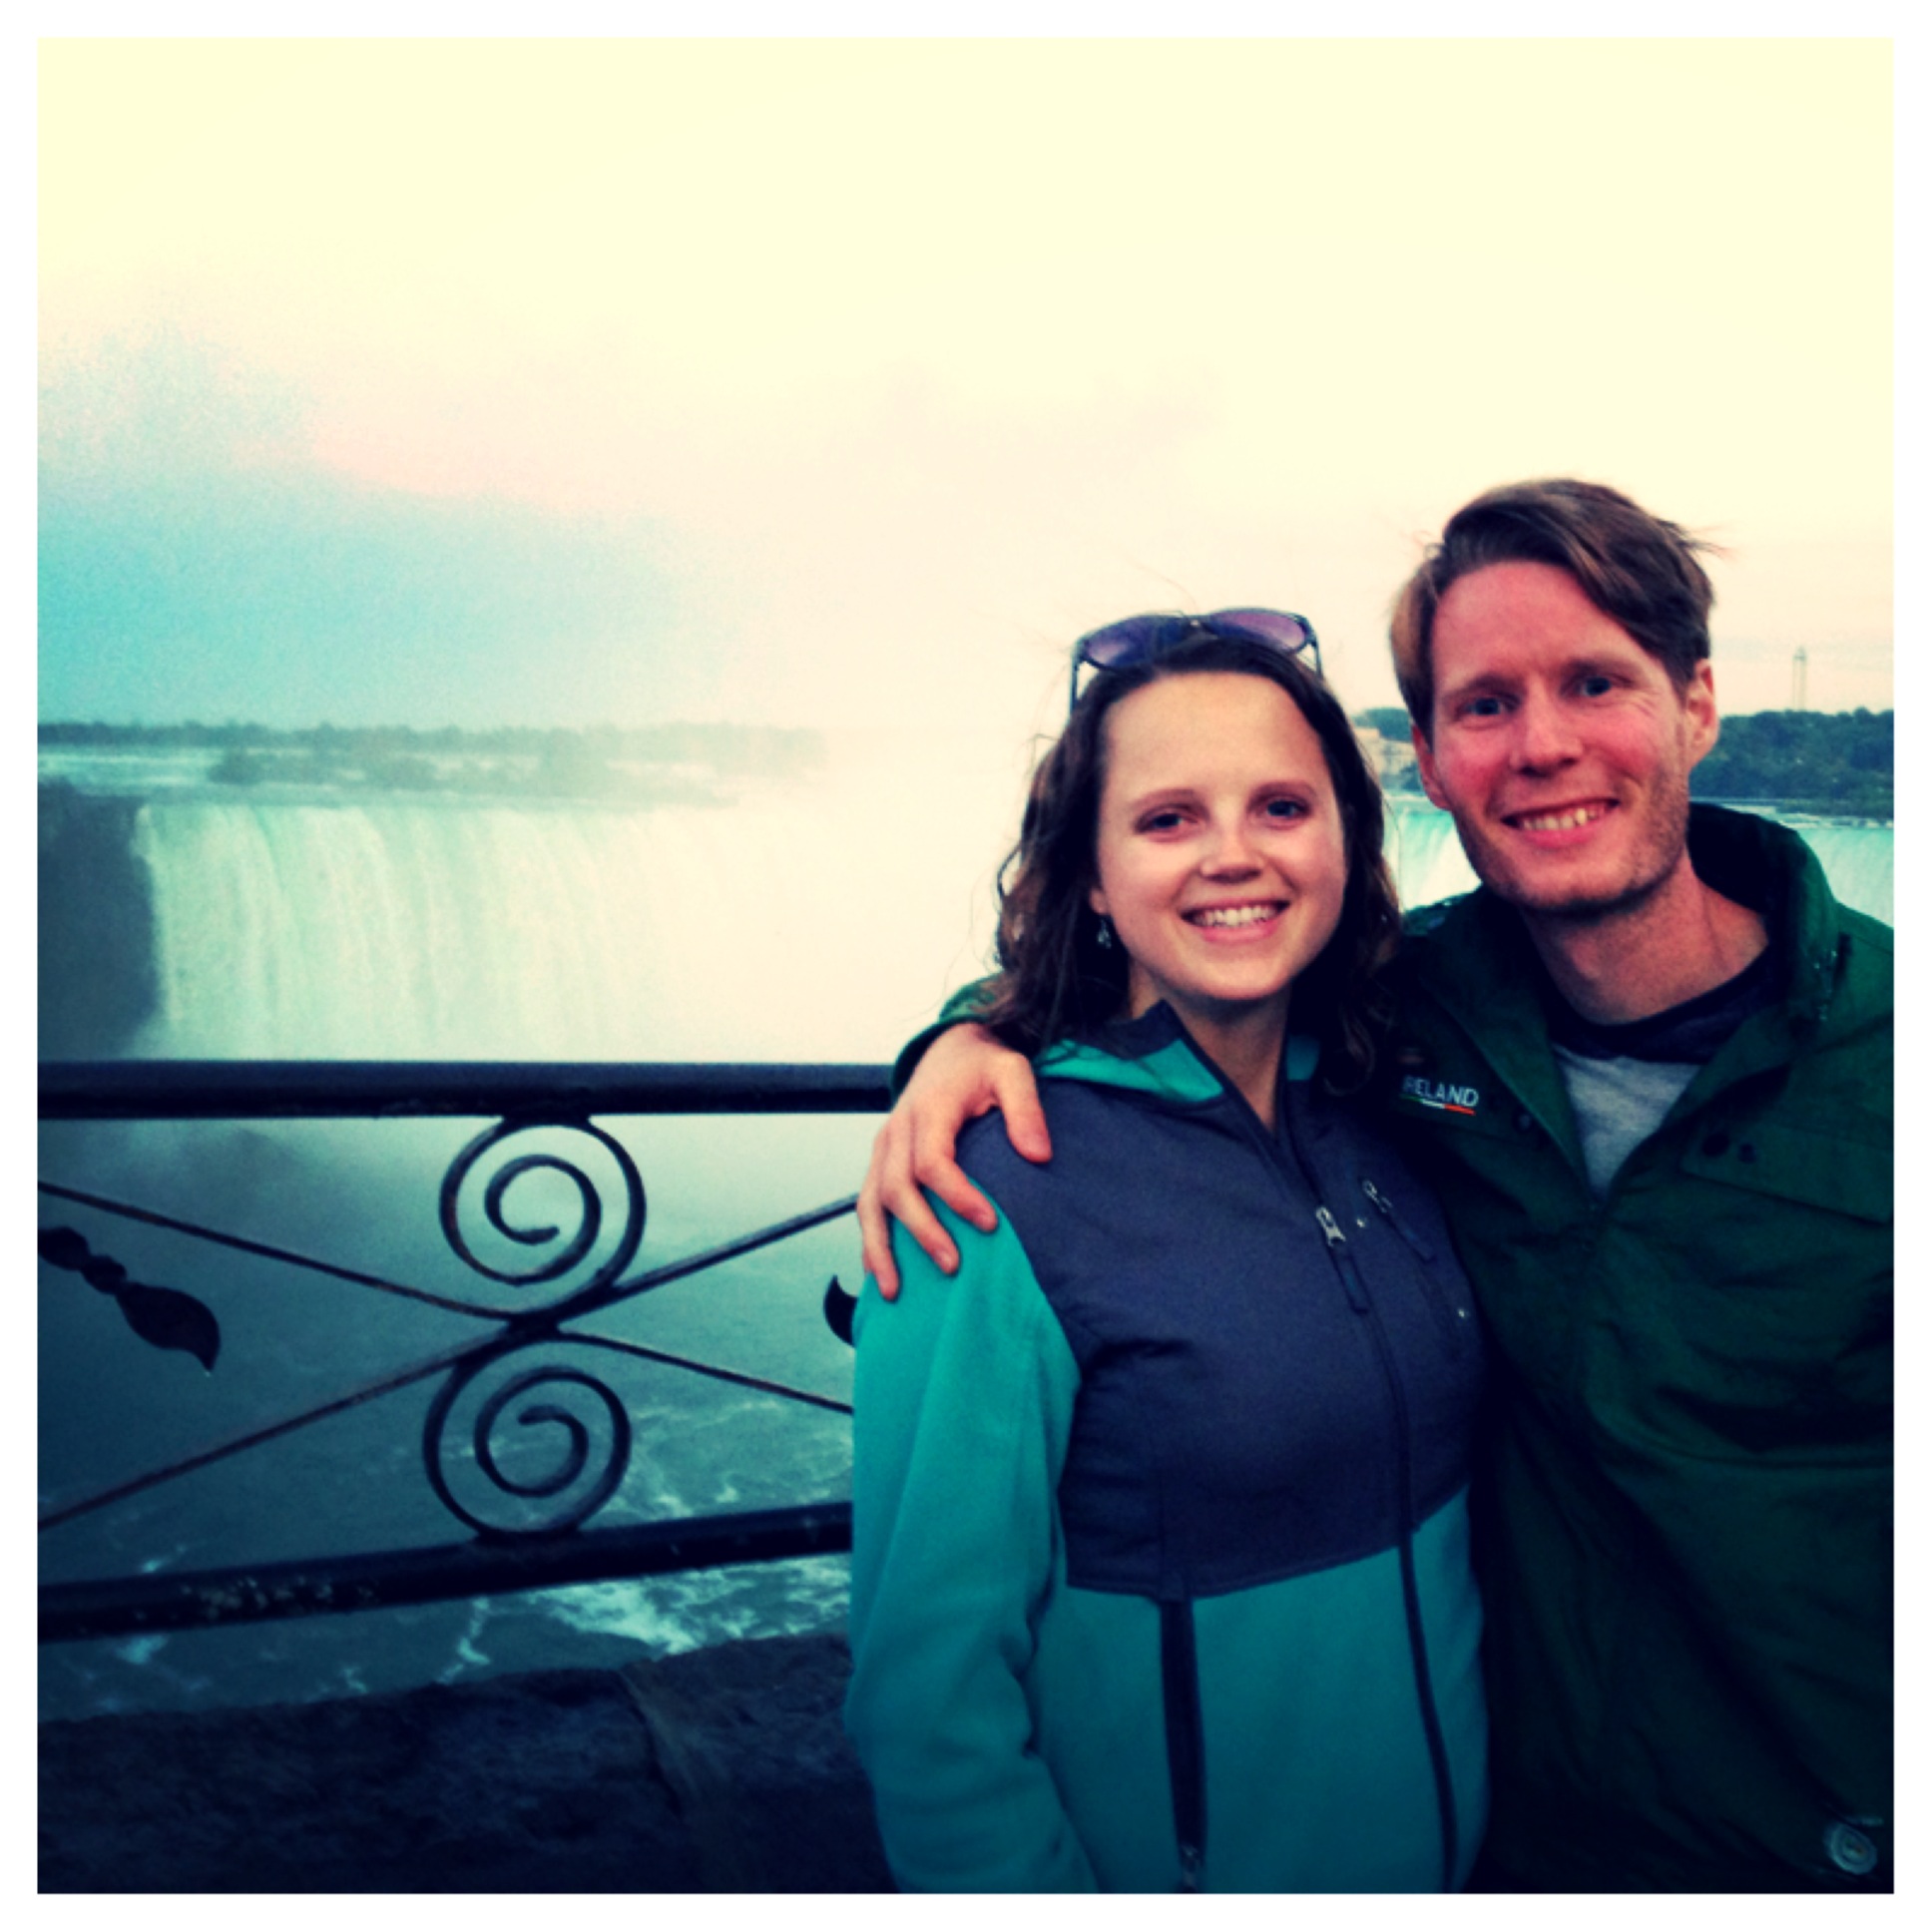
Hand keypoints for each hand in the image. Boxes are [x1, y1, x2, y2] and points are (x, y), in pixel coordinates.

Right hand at [858, 1023, 1050, 1297]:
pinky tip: (878, 1273)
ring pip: (870, 1203)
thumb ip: (1026, 1109)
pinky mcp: (880, 1160)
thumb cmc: (985, 1065)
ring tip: (894, 1292)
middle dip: (922, 1231)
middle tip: (953, 1266)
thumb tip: (1038, 1156)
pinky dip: (869, 1240)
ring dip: (880, 1248)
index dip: (957, 1196)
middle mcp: (897, 1130)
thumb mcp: (1013, 1071)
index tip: (990, 1224)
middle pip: (897, 1189)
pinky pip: (865, 1204)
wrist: (949, 1049)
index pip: (932, 1161)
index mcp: (929, 1108)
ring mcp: (883, 1147)